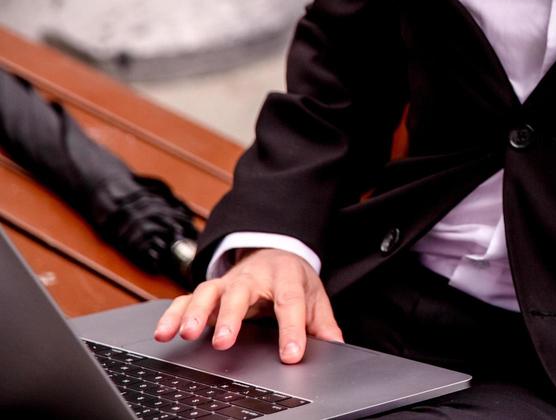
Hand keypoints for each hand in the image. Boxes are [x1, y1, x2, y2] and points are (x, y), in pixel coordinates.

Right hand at [152, 248, 343, 363]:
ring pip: (209, 292)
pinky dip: (174, 313)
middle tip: (224, 343)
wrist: (276, 252)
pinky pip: (187, 298)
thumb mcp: (314, 297)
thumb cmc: (293, 280)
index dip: (291, 330)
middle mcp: (253, 277)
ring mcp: (228, 282)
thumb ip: (323, 323)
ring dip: (196, 313)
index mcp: (286, 277)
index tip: (291, 355)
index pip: (290, 303)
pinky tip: (165, 332)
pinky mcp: (209, 290)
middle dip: (231, 318)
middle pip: (241, 293)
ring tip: (188, 335)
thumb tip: (338, 346)